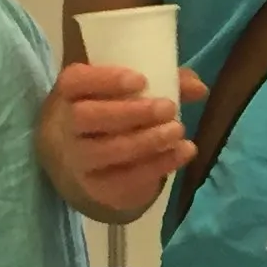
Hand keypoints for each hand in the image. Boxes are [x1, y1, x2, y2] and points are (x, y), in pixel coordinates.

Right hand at [38, 60, 203, 220]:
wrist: (93, 161)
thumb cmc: (115, 111)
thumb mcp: (132, 91)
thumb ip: (165, 82)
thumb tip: (199, 89)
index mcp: (71, 92)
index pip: (74, 82)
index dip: (104, 80)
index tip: (140, 80)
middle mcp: (67, 126)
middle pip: (87, 117)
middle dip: (130, 112)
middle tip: (168, 108)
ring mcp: (79, 159)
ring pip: (105, 151)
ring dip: (146, 141)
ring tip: (177, 130)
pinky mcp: (97, 187)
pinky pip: (124, 179)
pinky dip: (158, 166)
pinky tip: (183, 152)